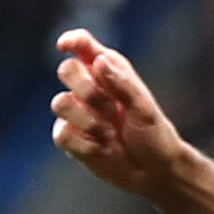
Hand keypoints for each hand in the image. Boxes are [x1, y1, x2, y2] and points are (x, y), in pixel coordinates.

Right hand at [51, 29, 187, 197]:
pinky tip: (101, 150)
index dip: (72, 41)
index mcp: (109, 71)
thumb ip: (121, 83)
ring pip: (60, 103)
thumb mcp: (143, 108)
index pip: (84, 46)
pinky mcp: (70, 137)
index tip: (64, 46)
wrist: (153, 172)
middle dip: (87, 90)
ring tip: (111, 135)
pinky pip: (61, 134)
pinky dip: (83, 145)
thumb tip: (98, 61)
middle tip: (111, 109)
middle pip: (67, 70)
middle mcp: (90, 88)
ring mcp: (77, 112)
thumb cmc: (154, 135)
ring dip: (88, 121)